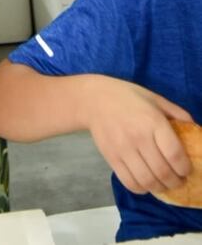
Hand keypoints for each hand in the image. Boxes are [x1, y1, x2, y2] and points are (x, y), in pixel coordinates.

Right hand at [85, 78, 191, 194]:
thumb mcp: (154, 98)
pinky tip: (146, 182)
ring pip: (148, 181)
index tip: (187, 170)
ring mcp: (123, 149)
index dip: (185, 168)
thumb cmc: (127, 97)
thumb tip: (196, 129)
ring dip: (160, 188)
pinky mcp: (112, 158)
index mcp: (153, 121)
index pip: (175, 155)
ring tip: (164, 184)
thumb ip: (177, 113)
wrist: (94, 99)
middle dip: (176, 182)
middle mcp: (139, 137)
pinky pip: (130, 183)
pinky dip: (142, 189)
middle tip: (178, 180)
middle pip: (163, 172)